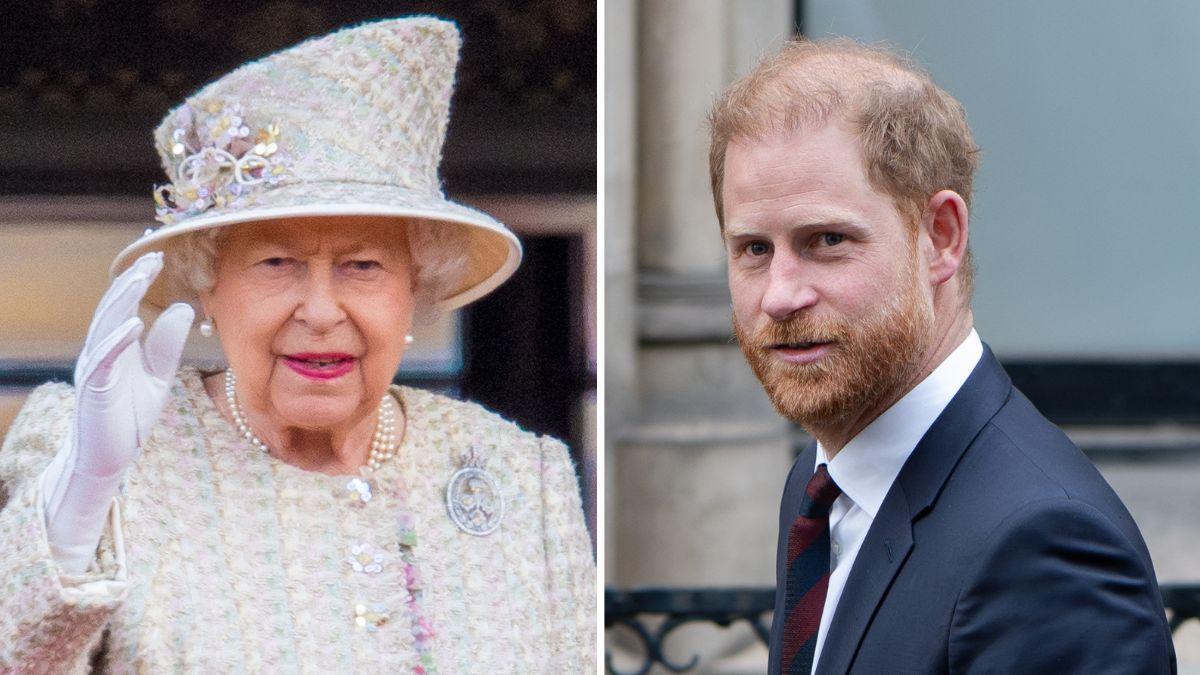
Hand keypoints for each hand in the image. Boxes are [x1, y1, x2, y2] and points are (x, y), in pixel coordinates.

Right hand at [41, 251, 193, 573]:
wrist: (107, 459)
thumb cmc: (129, 417)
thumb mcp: (157, 377)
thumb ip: (166, 345)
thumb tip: (182, 307)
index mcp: (116, 346)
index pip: (126, 306)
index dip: (139, 281)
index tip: (159, 258)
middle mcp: (101, 351)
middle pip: (113, 308)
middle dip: (131, 281)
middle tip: (152, 257)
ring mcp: (95, 369)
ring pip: (106, 325)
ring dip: (122, 300)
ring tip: (141, 277)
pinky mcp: (95, 389)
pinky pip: (104, 360)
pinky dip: (118, 341)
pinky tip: (133, 324)